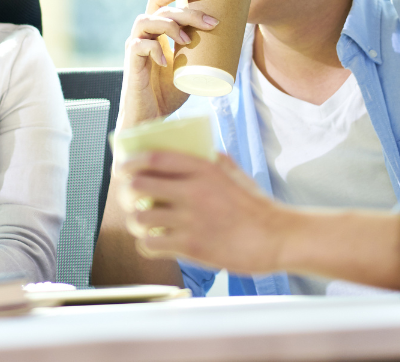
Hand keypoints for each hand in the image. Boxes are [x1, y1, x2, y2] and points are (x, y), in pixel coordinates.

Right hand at [118, 0, 218, 128]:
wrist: (150, 120)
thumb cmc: (168, 93)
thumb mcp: (189, 68)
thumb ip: (201, 52)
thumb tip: (233, 40)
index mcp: (156, 31)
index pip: (160, 1)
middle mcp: (143, 35)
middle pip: (158, 7)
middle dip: (186, 10)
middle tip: (210, 22)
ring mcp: (135, 48)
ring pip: (144, 20)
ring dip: (169, 25)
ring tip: (188, 40)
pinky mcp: (131, 64)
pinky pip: (137, 46)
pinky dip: (153, 49)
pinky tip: (166, 60)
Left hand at [123, 152, 399, 290]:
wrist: (276, 237)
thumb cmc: (257, 206)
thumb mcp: (236, 174)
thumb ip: (216, 161)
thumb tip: (204, 152)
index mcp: (204, 169)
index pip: (155, 157)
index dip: (132, 160)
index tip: (123, 165)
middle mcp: (193, 191)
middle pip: (139, 185)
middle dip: (129, 191)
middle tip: (132, 196)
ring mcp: (190, 220)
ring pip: (140, 217)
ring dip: (136, 219)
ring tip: (142, 221)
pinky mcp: (191, 246)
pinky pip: (151, 244)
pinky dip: (147, 243)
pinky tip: (154, 241)